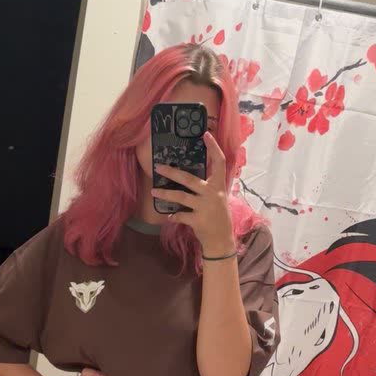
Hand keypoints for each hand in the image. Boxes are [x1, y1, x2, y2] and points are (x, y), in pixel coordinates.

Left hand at [151, 131, 234, 255]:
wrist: (222, 241)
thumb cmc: (219, 218)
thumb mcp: (219, 199)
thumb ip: (208, 188)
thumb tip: (190, 177)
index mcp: (219, 186)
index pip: (219, 162)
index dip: (213, 147)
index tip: (205, 134)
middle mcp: (213, 194)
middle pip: (189, 179)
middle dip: (172, 172)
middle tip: (158, 167)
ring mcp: (205, 207)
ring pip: (180, 197)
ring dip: (166, 194)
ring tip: (154, 191)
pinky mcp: (197, 220)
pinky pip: (180, 216)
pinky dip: (174, 216)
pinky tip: (170, 217)